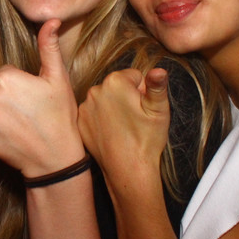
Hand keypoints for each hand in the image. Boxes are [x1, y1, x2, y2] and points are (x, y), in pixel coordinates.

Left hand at [0, 20, 85, 176]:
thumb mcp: (58, 79)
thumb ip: (49, 47)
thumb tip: (50, 20)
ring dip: (2, 117)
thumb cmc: (60, 116)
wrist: (56, 158)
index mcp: (5, 79)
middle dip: (10, 100)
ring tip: (23, 126)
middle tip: (30, 113)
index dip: (22, 86)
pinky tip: (13, 138)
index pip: (6, 75)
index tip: (35, 98)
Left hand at [78, 67, 170, 198]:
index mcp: (115, 82)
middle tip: (134, 118)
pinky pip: (93, 112)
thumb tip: (159, 69)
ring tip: (123, 127)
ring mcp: (85, 107)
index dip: (142, 91)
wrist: (127, 169)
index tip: (143, 108)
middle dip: (127, 97)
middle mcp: (95, 90)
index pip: (134, 75)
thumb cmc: (146, 140)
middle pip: (117, 85)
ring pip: (105, 99)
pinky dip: (101, 119)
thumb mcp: (159, 110)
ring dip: (113, 107)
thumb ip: (157, 85)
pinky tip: (111, 132)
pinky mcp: (79, 121)